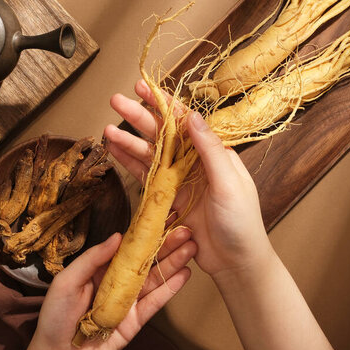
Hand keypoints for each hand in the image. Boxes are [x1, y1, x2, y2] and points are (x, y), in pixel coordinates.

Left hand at [12, 229, 194, 349]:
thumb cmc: (56, 315)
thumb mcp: (67, 281)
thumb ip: (91, 259)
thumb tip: (117, 236)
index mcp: (101, 268)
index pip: (127, 247)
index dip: (145, 234)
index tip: (162, 218)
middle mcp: (118, 281)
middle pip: (146, 260)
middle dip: (166, 245)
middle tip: (186, 230)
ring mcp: (129, 300)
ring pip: (155, 278)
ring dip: (173, 262)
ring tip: (192, 247)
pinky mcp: (136, 320)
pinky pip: (155, 302)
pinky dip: (171, 289)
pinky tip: (185, 274)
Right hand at [104, 80, 274, 279]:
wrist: (236, 261)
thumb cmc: (242, 223)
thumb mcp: (230, 184)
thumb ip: (211, 151)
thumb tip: (193, 117)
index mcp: (213, 153)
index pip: (185, 121)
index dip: (163, 103)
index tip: (142, 87)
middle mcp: (193, 162)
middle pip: (161, 134)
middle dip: (138, 116)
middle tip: (114, 101)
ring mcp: (178, 180)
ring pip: (149, 154)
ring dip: (129, 141)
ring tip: (107, 129)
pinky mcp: (167, 199)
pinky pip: (145, 177)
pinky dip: (129, 164)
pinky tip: (114, 152)